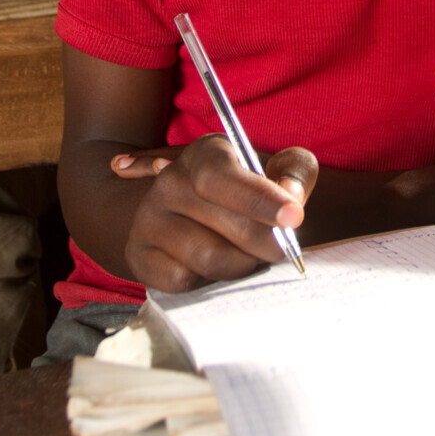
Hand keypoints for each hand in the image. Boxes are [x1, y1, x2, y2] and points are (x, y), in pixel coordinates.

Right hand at [111, 134, 318, 291]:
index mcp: (204, 153)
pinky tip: (217, 268)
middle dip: (266, 243)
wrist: (207, 217)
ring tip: (249, 256)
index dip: (259, 199)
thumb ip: (295, 174)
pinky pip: (184, 281)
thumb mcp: (280, 171)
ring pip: (208, 259)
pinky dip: (209, 282)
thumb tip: (292, 197)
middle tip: (283, 249)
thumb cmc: (254, 194)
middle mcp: (169, 181)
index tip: (294, 217)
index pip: (221, 177)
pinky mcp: (140, 255)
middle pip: (226, 226)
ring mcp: (148, 219)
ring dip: (241, 265)